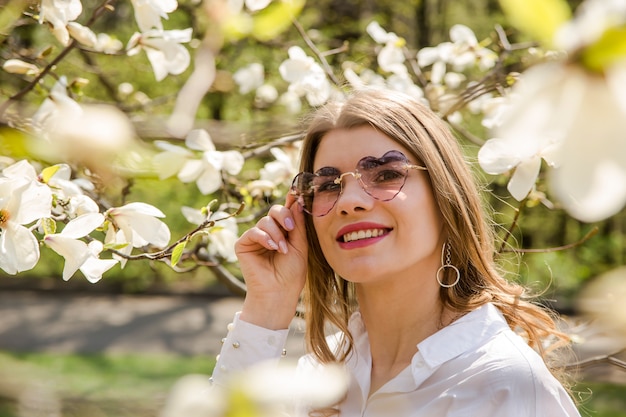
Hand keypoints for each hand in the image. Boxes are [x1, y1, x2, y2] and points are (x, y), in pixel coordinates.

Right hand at [235, 194, 307, 328]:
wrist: (279, 292)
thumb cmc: (291, 273)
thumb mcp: (299, 246)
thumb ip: (298, 225)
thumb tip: (297, 201)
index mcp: (283, 232)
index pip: (286, 212)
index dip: (291, 201)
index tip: (297, 192)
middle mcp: (269, 232)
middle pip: (275, 211)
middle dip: (284, 216)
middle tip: (290, 229)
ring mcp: (255, 238)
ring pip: (265, 221)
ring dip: (276, 234)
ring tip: (282, 250)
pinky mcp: (243, 244)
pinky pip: (254, 231)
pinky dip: (265, 238)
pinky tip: (272, 248)